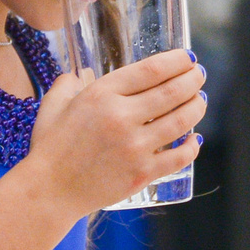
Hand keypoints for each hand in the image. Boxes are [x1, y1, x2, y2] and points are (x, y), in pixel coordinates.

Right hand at [17, 49, 204, 217]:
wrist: (49, 191)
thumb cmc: (50, 147)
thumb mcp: (53, 105)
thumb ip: (69, 82)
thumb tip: (82, 72)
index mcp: (101, 94)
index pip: (152, 69)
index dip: (177, 61)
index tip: (187, 58)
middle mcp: (121, 117)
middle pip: (173, 91)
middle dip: (192, 79)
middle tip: (198, 74)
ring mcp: (135, 147)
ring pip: (182, 120)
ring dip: (197, 106)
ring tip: (200, 99)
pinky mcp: (143, 173)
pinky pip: (179, 157)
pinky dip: (193, 145)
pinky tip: (195, 138)